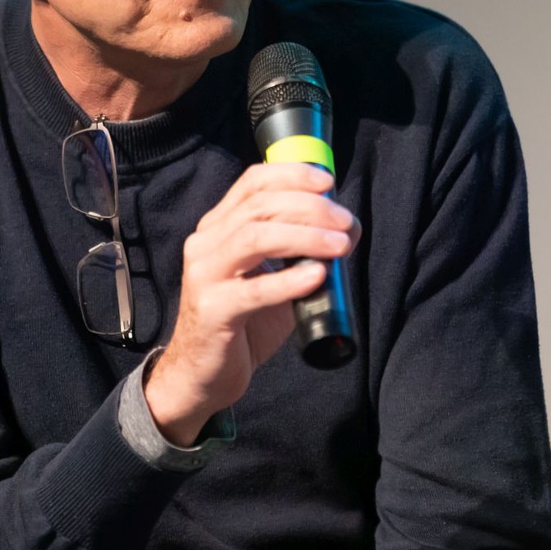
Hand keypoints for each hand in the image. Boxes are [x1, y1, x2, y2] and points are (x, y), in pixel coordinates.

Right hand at [144, 162, 360, 444]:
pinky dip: (289, 279)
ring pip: (255, 237)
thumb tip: (347, 230)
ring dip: (305, 236)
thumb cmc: (243, 323)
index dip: (292, 175)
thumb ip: (300, 253)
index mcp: (217, 227)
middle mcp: (205, 243)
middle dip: (310, 207)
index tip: (327, 183)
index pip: (252, 182)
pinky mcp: (212, 309)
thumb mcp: (271, 277)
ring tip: (340, 245)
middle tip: (345, 222)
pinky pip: (254, 289)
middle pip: (260, 206)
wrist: (203, 374)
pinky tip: (317, 276)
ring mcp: (205, 275)